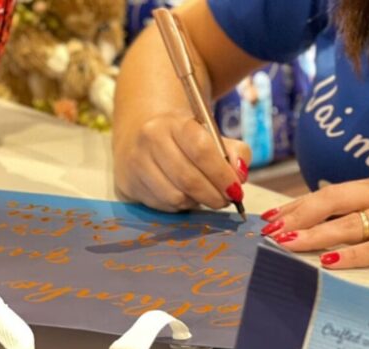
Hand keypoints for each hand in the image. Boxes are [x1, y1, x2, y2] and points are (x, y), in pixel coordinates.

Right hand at [113, 112, 251, 211]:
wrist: (142, 135)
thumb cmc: (185, 139)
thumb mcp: (212, 136)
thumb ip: (235, 153)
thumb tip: (240, 175)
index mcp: (175, 122)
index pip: (202, 150)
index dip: (222, 175)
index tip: (236, 189)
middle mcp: (150, 139)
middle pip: (188, 178)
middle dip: (213, 195)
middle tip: (225, 200)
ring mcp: (136, 162)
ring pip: (175, 196)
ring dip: (197, 202)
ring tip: (205, 196)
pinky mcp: (129, 183)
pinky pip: (162, 205)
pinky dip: (180, 205)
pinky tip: (184, 195)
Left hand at [260, 175, 368, 268]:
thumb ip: (358, 208)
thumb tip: (314, 219)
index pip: (328, 193)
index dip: (297, 206)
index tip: (270, 218)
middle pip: (332, 202)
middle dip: (298, 217)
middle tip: (272, 231)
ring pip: (348, 226)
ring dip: (314, 236)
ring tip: (288, 244)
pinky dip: (350, 256)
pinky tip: (328, 261)